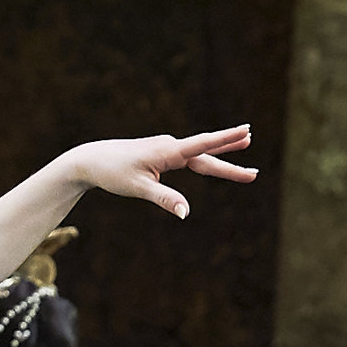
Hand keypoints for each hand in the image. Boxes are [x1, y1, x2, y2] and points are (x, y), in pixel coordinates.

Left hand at [70, 127, 255, 217]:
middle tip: (255, 174)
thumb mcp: (139, 189)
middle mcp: (170, 147)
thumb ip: (165, 199)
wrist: (92, 159)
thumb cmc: (113, 172)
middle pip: (206, 155)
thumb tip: (187, 213)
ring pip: (199, 154)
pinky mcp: (161, 154)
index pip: (203, 146)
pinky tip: (210, 156)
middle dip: (230, 163)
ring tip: (245, 144)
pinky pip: (188, 156)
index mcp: (168, 151)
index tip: (248, 132)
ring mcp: (166, 149)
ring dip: (222, 153)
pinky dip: (204, 156)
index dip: (226, 140)